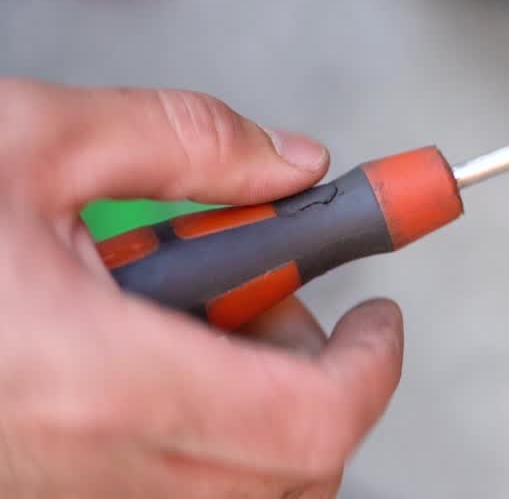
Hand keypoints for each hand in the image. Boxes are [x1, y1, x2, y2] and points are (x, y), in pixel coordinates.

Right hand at [0, 79, 403, 498]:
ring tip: (181, 296)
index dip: (374, 367)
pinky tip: (129, 334)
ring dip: (251, 391)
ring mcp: (53, 494)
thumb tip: (294, 163)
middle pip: (289, 466)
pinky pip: (156, 480)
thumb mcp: (33, 139)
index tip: (381, 310)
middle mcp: (83, 465)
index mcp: (97, 381)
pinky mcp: (30, 491)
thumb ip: (188, 142)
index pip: (314, 424)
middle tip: (266, 280)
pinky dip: (189, 413)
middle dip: (313, 368)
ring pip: (226, 479)